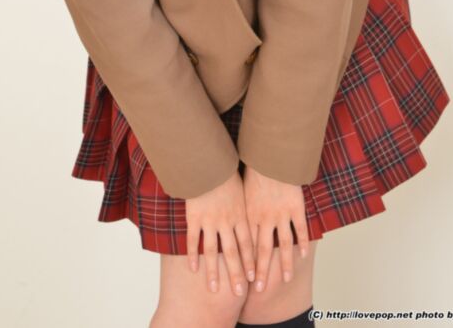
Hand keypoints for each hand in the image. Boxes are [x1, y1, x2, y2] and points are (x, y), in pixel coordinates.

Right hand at [186, 168, 256, 296]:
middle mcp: (226, 221)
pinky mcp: (194, 216)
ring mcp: (209, 220)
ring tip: (214, 288)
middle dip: (236, 274)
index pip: (248, 243)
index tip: (253, 278)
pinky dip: (193, 255)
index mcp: (241, 214)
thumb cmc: (227, 170)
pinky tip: (193, 269)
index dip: (250, 262)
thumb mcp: (243, 187)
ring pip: (212, 252)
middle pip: (232, 252)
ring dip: (214, 272)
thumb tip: (260, 211)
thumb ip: (248, 203)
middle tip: (238, 293)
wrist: (208, 159)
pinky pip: (193, 240)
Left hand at [242, 164, 309, 291]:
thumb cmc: (252, 168)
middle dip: (259, 272)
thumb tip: (223, 216)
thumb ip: (235, 205)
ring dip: (283, 264)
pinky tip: (303, 255)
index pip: (246, 245)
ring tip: (283, 279)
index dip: (245, 263)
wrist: (269, 154)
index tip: (243, 279)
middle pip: (261, 251)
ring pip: (282, 245)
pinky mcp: (295, 207)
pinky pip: (300, 230)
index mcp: (247, 214)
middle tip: (258, 290)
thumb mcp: (239, 188)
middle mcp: (263, 218)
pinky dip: (302, 243)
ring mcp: (280, 214)